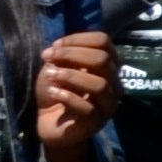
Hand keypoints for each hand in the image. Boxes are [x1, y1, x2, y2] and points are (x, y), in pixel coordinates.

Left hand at [34, 31, 118, 150]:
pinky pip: (88, 107)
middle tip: (48, 58)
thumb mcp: (57, 68)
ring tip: (50, 76)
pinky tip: (53, 93)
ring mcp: (108, 103)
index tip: (54, 46)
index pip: (103, 42)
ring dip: (71, 76)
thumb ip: (63, 56)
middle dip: (71, 55)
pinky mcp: (98, 121)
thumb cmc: (55, 91)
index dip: (78, 39)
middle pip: (103, 60)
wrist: (48, 123)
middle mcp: (113, 82)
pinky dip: (67, 97)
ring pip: (100, 84)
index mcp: (107, 64)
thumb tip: (59, 47)